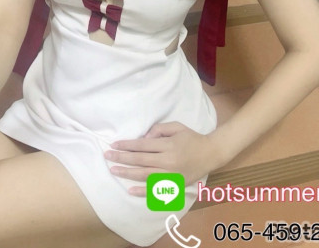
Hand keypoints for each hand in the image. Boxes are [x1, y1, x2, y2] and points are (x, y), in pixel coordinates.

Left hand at [103, 121, 223, 196]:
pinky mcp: (175, 185)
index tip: (114, 145)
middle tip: (107, 156)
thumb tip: (143, 138)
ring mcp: (171, 175)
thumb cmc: (192, 138)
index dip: (126, 145)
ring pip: (144, 175)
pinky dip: (142, 191)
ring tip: (113, 170)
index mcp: (168, 145)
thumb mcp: (176, 127)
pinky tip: (130, 190)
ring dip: (127, 173)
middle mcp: (168, 161)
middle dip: (122, 158)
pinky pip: (156, 189)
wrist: (211, 153)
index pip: (142, 145)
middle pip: (140, 160)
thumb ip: (159, 130)